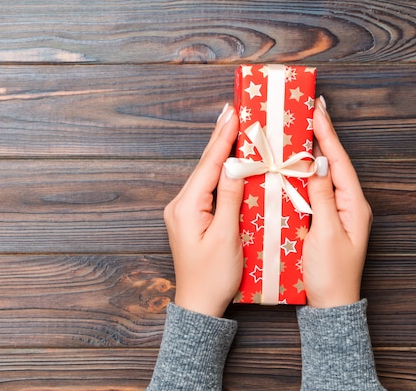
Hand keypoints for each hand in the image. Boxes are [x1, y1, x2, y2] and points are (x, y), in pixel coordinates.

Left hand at [164, 104, 244, 317]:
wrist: (198, 305)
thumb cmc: (214, 277)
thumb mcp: (226, 237)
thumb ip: (230, 198)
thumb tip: (235, 165)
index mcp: (186, 208)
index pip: (208, 166)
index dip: (223, 139)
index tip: (234, 114)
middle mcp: (180, 205)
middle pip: (204, 166)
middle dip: (219, 138)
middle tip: (231, 110)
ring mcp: (183, 211)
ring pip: (205, 175)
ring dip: (219, 152)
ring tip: (232, 127)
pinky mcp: (190, 218)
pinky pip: (206, 188)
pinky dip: (218, 171)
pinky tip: (227, 160)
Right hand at [303, 96, 372, 307]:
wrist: (329, 305)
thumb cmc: (329, 273)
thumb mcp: (325, 232)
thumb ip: (321, 196)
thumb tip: (316, 162)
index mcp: (353, 204)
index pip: (338, 162)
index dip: (327, 134)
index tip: (316, 110)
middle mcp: (346, 204)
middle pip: (331, 163)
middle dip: (319, 136)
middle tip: (307, 112)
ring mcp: (334, 212)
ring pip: (320, 175)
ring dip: (309, 153)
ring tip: (298, 130)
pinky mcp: (321, 220)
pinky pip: (312, 191)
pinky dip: (301, 175)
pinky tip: (291, 166)